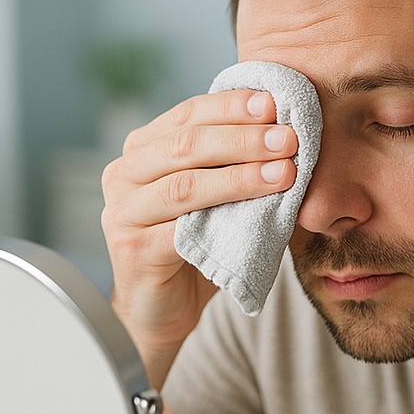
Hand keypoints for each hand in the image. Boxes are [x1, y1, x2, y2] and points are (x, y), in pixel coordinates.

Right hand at [100, 89, 297, 384]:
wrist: (163, 311)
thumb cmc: (196, 250)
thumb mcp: (218, 201)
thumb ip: (236, 167)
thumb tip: (290, 137)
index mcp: (143, 150)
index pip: (188, 114)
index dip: (232, 106)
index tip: (274, 102)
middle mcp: (124, 173)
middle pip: (186, 143)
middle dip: (243, 137)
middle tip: (288, 137)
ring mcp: (123, 211)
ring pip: (185, 183)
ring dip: (240, 175)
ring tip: (283, 171)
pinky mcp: (133, 249)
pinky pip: (181, 228)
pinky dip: (223, 215)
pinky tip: (257, 212)